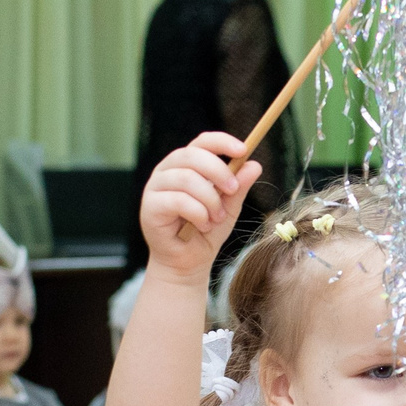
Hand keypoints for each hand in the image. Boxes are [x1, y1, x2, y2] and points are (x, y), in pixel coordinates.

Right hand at [141, 134, 259, 281]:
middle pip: (193, 155)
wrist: (188, 263)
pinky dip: (198, 214)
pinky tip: (203, 225)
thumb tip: (254, 164)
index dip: (222, 142)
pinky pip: (178, 201)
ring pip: (187, 179)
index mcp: (186, 164)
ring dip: (210, 200)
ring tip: (216, 218)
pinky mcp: (150, 206)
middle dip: (219, 171)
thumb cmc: (205, 232)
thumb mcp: (229, 207)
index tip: (243, 150)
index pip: (202, 142)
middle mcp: (167, 170)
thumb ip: (239, 186)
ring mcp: (155, 187)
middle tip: (233, 190)